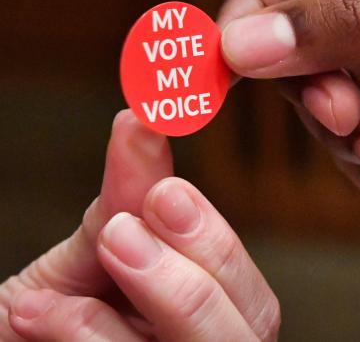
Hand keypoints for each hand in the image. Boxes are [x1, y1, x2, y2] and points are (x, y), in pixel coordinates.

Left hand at [2, 112, 279, 340]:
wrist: (9, 336)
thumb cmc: (50, 300)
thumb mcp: (91, 247)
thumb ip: (126, 196)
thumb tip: (140, 120)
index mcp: (204, 309)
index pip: (246, 284)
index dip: (218, 237)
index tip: (166, 191)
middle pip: (253, 324)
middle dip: (199, 266)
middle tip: (140, 218)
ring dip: (163, 290)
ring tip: (111, 240)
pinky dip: (89, 334)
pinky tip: (40, 308)